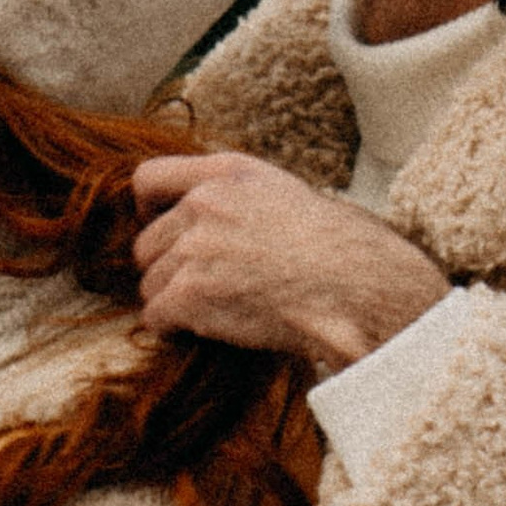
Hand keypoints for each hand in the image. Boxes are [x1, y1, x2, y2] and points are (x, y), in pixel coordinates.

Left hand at [132, 153, 450, 372]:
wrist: (358, 289)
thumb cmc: (345, 251)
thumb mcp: (292, 196)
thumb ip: (245, 200)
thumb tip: (226, 223)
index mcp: (229, 173)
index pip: (150, 177)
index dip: (147, 209)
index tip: (157, 227)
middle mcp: (204, 204)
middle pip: (147, 243)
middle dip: (167, 269)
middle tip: (200, 289)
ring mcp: (193, 247)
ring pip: (150, 283)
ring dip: (173, 302)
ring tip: (215, 313)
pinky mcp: (189, 292)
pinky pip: (156, 316)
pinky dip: (174, 329)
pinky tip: (206, 331)